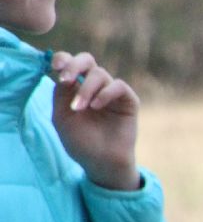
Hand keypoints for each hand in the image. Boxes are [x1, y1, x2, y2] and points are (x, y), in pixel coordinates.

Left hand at [51, 51, 139, 190]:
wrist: (101, 162)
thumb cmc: (80, 142)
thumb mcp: (62, 117)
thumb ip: (61, 94)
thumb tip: (66, 72)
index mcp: (76, 87)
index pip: (70, 63)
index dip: (63, 59)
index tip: (55, 67)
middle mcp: (94, 86)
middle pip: (87, 60)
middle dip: (74, 65)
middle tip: (65, 80)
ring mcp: (111, 93)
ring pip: (100, 74)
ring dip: (86, 88)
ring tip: (80, 107)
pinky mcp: (128, 101)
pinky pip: (118, 86)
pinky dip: (105, 93)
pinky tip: (96, 106)